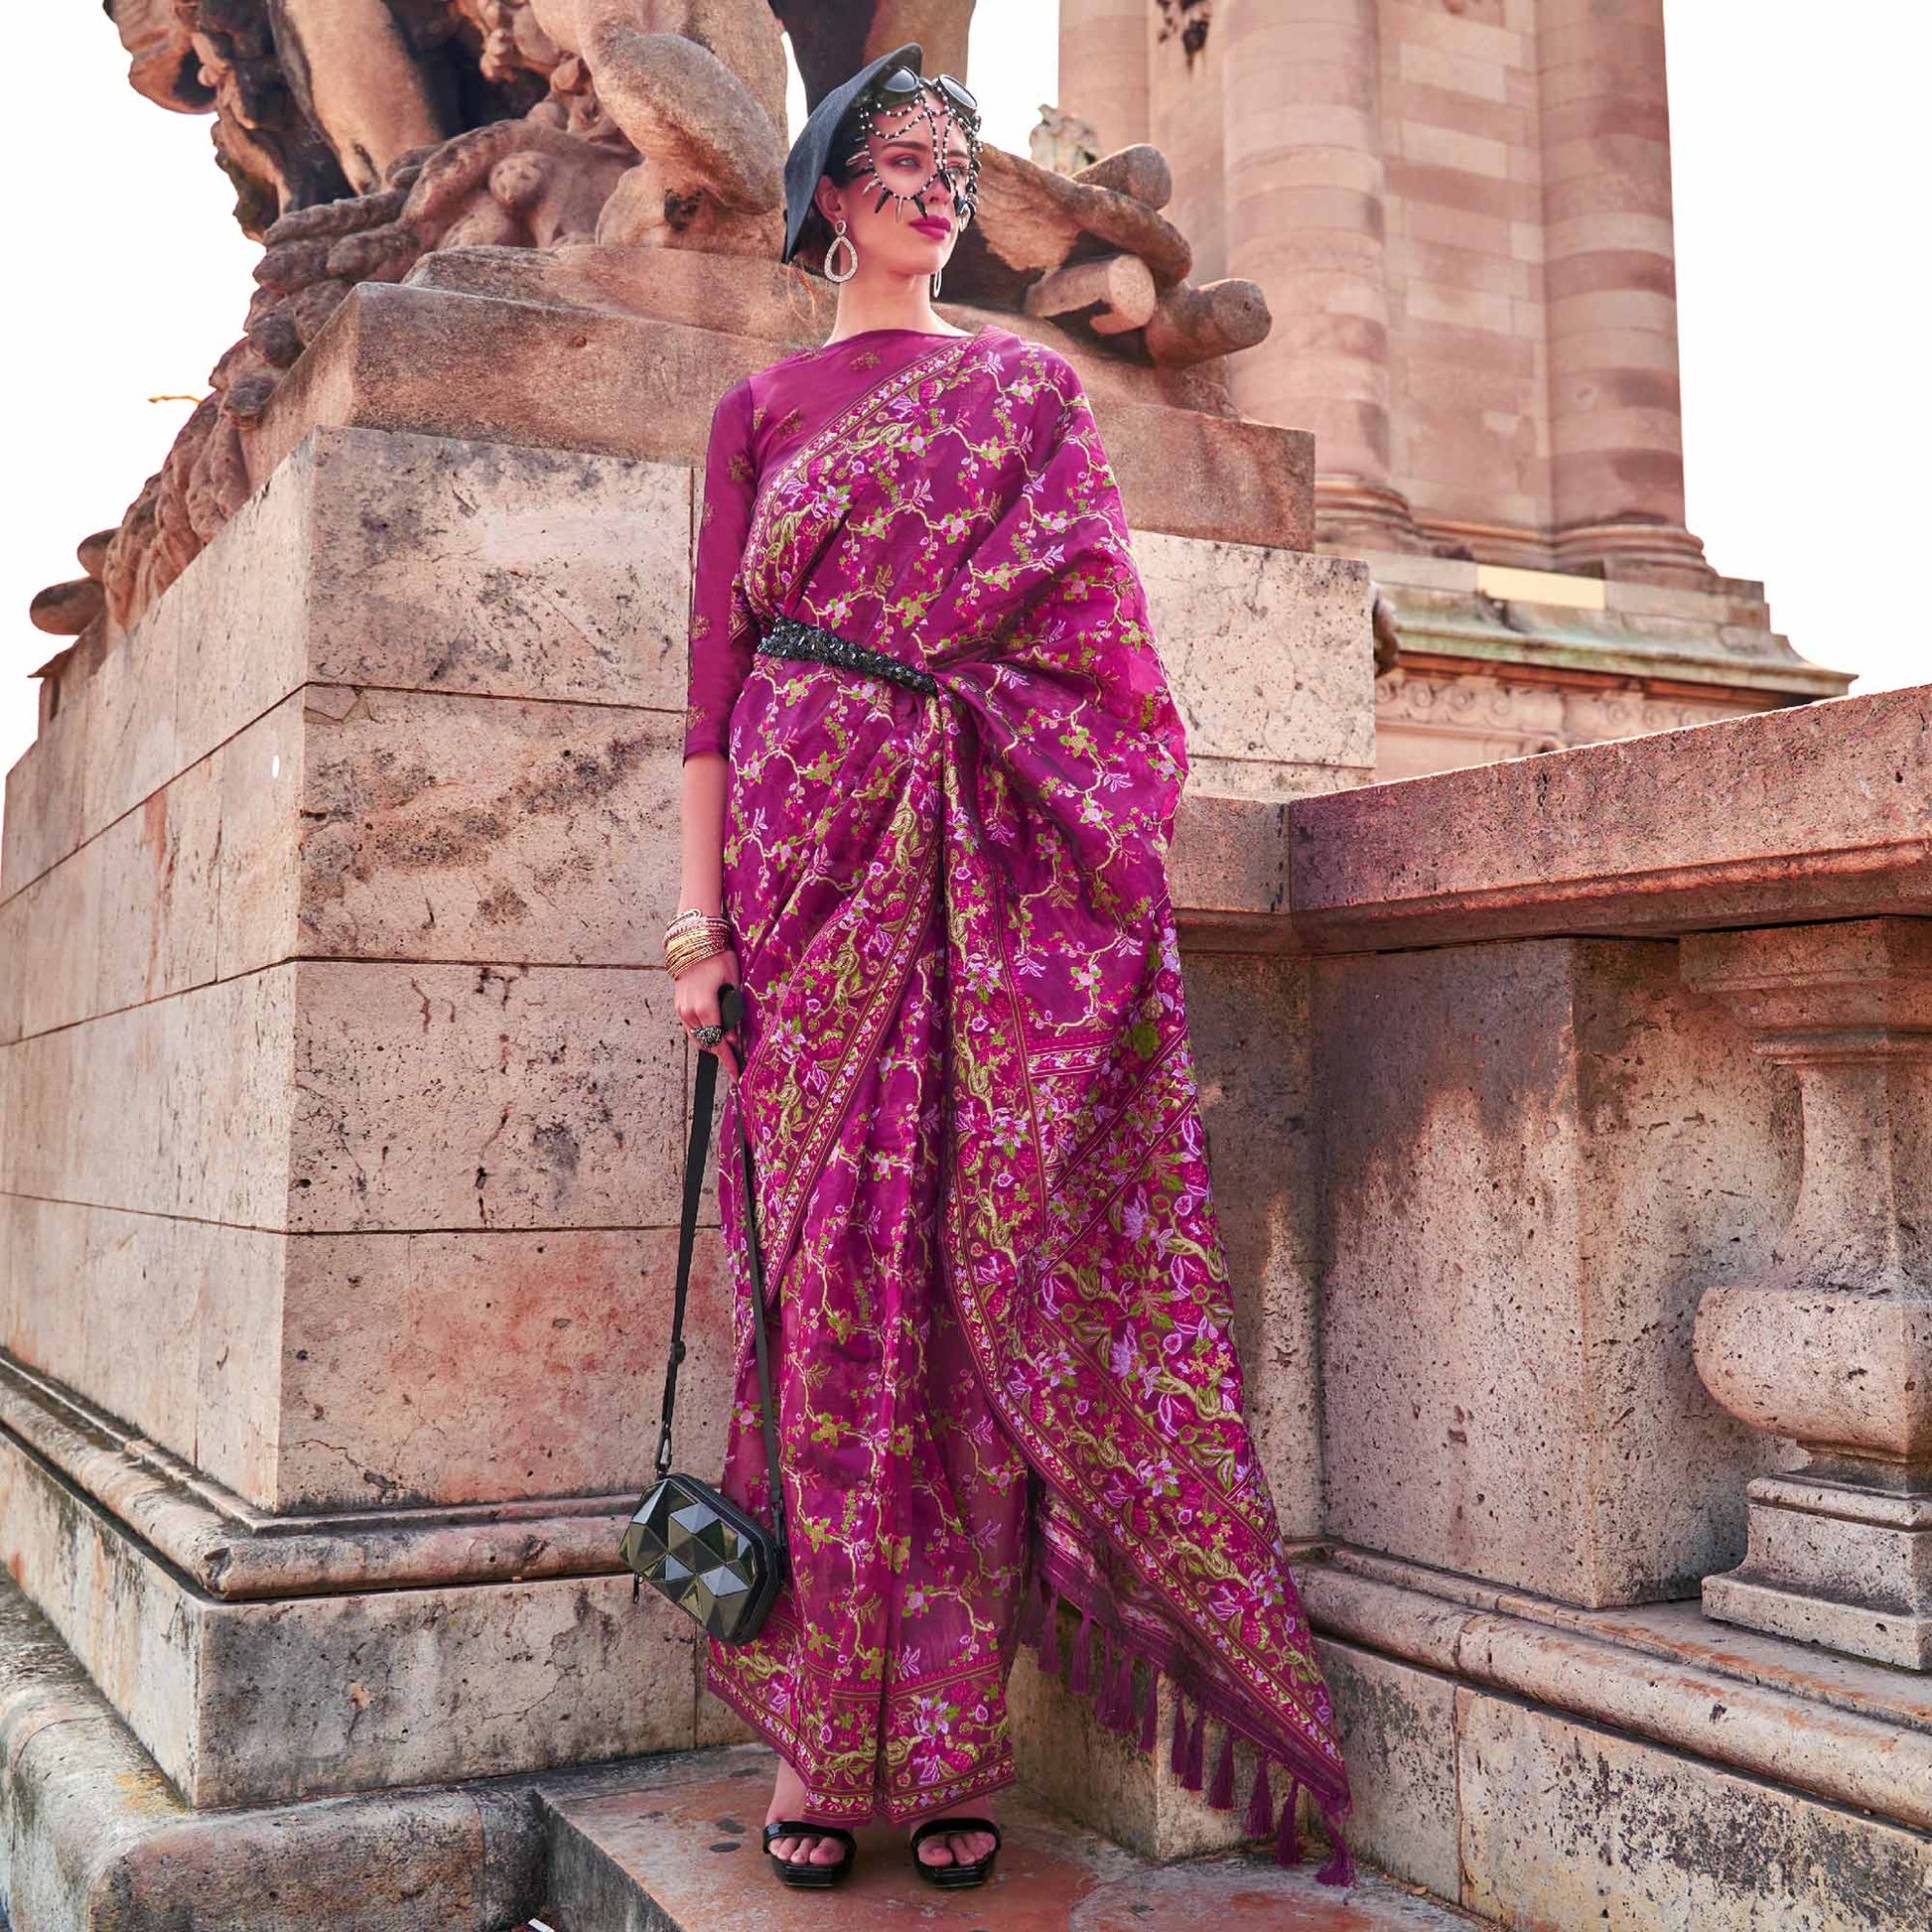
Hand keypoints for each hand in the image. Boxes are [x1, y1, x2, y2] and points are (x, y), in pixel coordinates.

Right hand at [674, 946, 741, 1061]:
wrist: (693, 942)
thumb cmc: (718, 958)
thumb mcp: (733, 983)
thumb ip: (732, 1013)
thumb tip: (733, 1038)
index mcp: (705, 1008)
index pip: (718, 1042)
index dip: (728, 1059)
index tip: (736, 1074)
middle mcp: (689, 1013)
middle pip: (706, 1044)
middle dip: (721, 1055)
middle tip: (735, 1063)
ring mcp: (681, 1010)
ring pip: (697, 1039)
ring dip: (711, 1045)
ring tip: (727, 1050)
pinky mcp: (679, 1006)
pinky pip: (691, 1029)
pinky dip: (703, 1035)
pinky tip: (714, 1035)